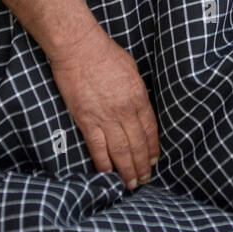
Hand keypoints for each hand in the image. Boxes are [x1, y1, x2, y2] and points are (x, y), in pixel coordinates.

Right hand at [47, 26, 159, 188]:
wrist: (79, 48)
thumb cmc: (105, 52)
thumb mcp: (132, 69)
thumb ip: (136, 92)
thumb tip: (139, 107)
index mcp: (139, 97)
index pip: (150, 130)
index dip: (152, 148)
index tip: (153, 161)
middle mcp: (125, 111)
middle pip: (137, 145)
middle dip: (141, 165)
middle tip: (144, 179)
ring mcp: (105, 117)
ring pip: (120, 151)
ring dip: (126, 170)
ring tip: (130, 184)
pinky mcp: (86, 120)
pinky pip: (97, 148)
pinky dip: (104, 163)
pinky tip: (108, 174)